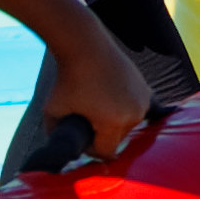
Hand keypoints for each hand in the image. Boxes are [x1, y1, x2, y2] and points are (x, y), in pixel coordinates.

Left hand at [31, 23, 155, 173]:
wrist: (85, 46)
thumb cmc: (68, 79)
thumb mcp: (53, 111)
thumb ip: (55, 135)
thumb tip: (61, 152)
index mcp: (113, 121)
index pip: (106, 152)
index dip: (90, 149)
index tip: (81, 135)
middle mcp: (134, 113)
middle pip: (118, 140)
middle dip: (103, 135)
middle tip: (87, 119)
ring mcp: (143, 100)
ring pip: (128, 126)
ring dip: (115, 123)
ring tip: (99, 107)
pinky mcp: (146, 89)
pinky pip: (136, 110)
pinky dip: (125, 109)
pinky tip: (113, 101)